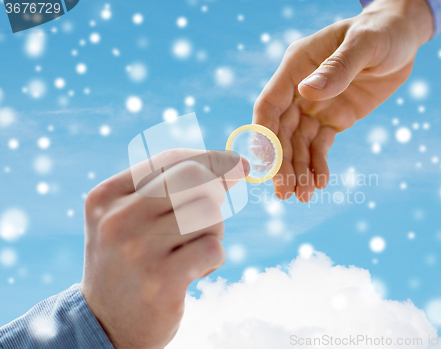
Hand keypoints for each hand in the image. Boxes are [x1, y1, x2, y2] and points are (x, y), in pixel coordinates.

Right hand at [80, 149, 247, 348]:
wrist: (106, 324)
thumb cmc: (129, 260)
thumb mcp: (130, 217)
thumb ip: (171, 187)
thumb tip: (235, 164)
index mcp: (106, 197)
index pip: (170, 159)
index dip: (211, 158)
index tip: (236, 163)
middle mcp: (118, 220)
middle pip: (195, 179)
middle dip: (216, 191)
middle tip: (210, 213)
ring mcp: (138, 251)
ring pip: (209, 214)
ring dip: (213, 231)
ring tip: (191, 249)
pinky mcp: (162, 281)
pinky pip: (214, 247)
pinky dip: (214, 258)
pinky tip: (193, 271)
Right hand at [253, 0, 432, 201]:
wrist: (402, 38)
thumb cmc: (381, 32)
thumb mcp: (364, 44)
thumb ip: (337, 68)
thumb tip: (307, 93)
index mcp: (296, 67)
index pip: (269, 104)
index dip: (264, 133)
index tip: (265, 163)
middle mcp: (299, 89)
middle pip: (281, 131)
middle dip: (282, 162)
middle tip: (283, 192)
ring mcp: (316, 106)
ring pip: (299, 143)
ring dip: (298, 170)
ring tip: (302, 197)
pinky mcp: (334, 118)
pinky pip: (321, 145)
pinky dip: (319, 165)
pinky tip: (320, 183)